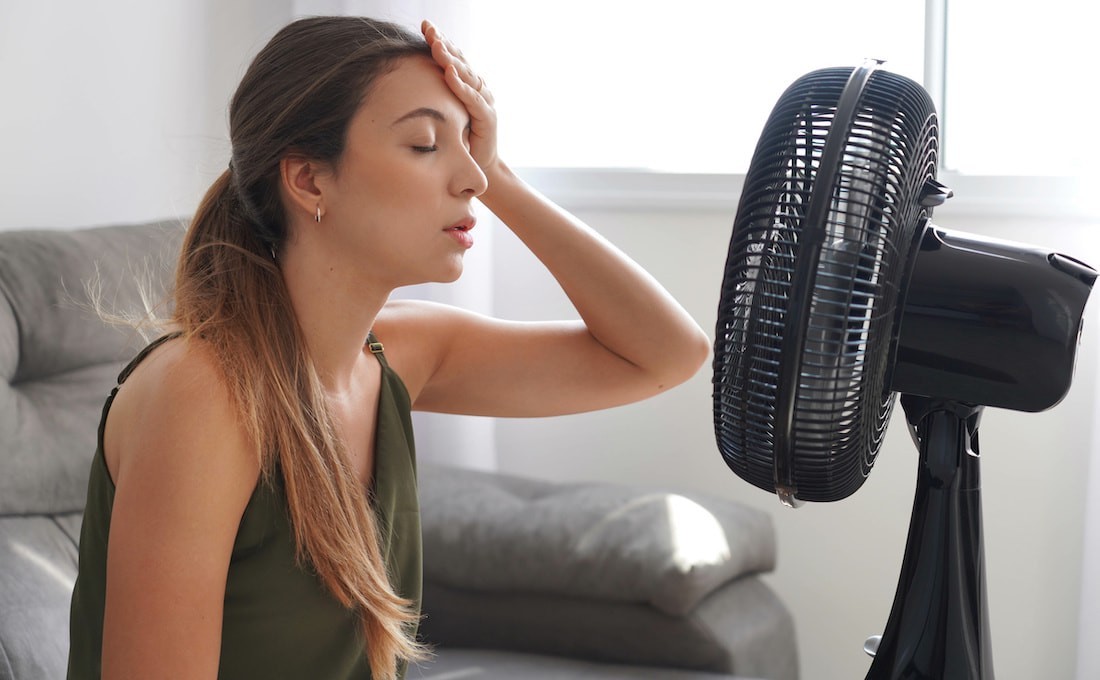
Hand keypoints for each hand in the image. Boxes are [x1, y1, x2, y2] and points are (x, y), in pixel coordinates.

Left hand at [421, 20, 498, 173]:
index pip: (453, 59)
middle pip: (460, 61)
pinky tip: (449, 73)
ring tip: (436, 45)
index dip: (440, 42)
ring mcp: (485, 102)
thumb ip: (433, 98)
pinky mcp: (487, 118)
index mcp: (466, 86)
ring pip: (467, 76)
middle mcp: (478, 89)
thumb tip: (404, 84)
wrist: (480, 166)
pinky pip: (473, 98)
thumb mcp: (443, 114)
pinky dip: (461, 85)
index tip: (424, 26)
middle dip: (443, 44)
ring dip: (451, 59)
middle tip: (429, 28)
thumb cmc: (459, 140)